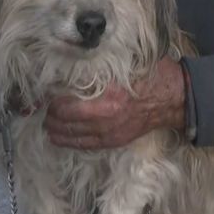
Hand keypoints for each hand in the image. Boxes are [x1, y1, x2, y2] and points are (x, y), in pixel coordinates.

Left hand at [44, 58, 186, 149]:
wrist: (170, 99)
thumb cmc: (148, 78)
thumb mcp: (122, 68)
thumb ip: (97, 70)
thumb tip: (71, 68)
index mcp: (107, 99)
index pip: (67, 106)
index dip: (52, 102)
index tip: (46, 95)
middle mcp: (105, 120)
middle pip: (65, 123)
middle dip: (50, 117)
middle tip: (43, 109)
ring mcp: (109, 134)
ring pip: (71, 137)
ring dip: (55, 130)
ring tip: (47, 123)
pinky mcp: (113, 141)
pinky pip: (84, 145)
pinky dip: (68, 141)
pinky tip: (59, 136)